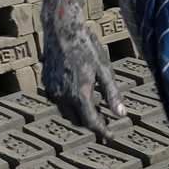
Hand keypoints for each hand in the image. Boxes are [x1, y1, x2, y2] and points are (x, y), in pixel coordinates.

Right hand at [41, 0, 124, 138]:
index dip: (102, 131)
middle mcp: (63, 96)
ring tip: (97, 108)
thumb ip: (113, 94)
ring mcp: (52, 91)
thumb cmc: (87, 48)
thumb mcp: (105, 70)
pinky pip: (59, 103)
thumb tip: (121, 115)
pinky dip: (71, 105)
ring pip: (67, 113)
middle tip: (105, 122)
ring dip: (80, 115)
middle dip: (92, 124)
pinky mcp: (46, 85)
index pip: (91, 123)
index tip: (110, 137)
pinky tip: (82, 96)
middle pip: (78, 121)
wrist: (62, 31)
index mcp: (80, 94)